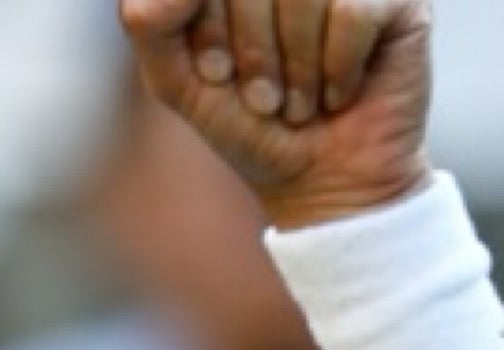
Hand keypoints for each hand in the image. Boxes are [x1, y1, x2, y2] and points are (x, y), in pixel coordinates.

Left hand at [121, 0, 433, 229]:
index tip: (218, 76)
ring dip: (297, 68)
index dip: (209, 33)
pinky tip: (340, 91)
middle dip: (253, 53)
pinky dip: (338, 66)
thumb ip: (151, 24)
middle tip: (265, 98)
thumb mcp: (179, 81)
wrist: (323, 179)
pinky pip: (353, 11)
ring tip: (303, 101)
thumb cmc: (249, 127)